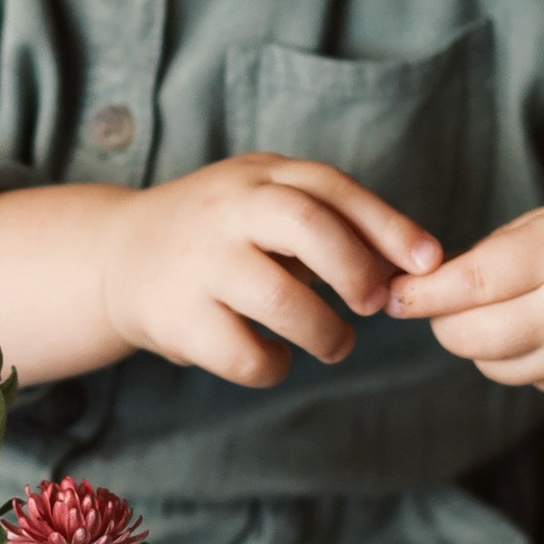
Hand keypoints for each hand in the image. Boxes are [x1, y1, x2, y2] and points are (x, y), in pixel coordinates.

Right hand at [100, 158, 442, 388]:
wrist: (115, 258)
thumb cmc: (219, 236)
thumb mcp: (264, 204)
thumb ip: (329, 223)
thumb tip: (412, 265)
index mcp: (256, 176)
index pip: (329, 187)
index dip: (386, 224)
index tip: (429, 261)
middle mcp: (225, 211)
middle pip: (304, 224)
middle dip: (355, 269)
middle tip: (374, 304)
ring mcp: (197, 264)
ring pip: (279, 299)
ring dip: (325, 332)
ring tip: (335, 343)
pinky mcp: (176, 319)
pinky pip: (244, 354)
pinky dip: (274, 367)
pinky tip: (273, 358)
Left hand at [385, 183, 543, 405]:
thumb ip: (514, 245)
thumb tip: (445, 279)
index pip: (466, 285)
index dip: (419, 293)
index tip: (391, 293)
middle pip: (467, 337)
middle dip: (442, 322)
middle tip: (440, 304)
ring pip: (496, 364)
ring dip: (484, 340)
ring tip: (509, 309)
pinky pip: (536, 379)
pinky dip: (530, 357)